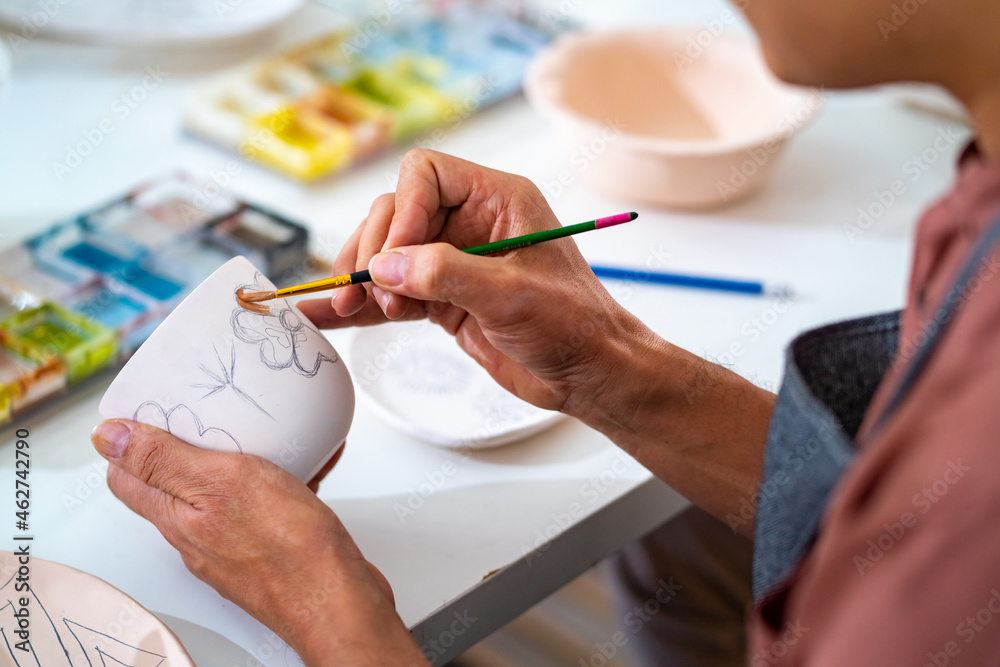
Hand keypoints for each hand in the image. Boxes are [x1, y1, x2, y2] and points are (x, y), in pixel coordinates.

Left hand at [91, 419, 426, 665]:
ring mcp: (236, 545)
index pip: (128, 478)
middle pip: (177, 482)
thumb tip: (107, 438)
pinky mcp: (272, 549)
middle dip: (188, 444)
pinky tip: (308, 463)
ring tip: (264, 433)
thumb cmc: (287, 549)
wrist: (338, 599)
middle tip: (207, 414)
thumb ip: (163, 461)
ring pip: (226, 492)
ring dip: (240, 459)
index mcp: (176, 517)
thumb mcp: (219, 483)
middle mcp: (200, 536)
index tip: (149, 411)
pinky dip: (286, 477)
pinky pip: (269, 503)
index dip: (129, 442)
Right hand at [300, 150, 775, 530]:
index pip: (426, 174)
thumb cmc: (574, 326)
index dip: (403, 211)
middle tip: (364, 293)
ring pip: (388, 253)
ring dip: (363, 279)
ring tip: (350, 310)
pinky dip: (363, 305)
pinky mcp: (443, 298)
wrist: (589, 375)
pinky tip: (327, 316)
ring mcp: (454, 261)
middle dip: (374, 250)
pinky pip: (393, 292)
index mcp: (498, 199)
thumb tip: (385, 265)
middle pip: (397, 213)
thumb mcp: (512, 295)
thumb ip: (447, 274)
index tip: (397, 257)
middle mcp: (472, 222)